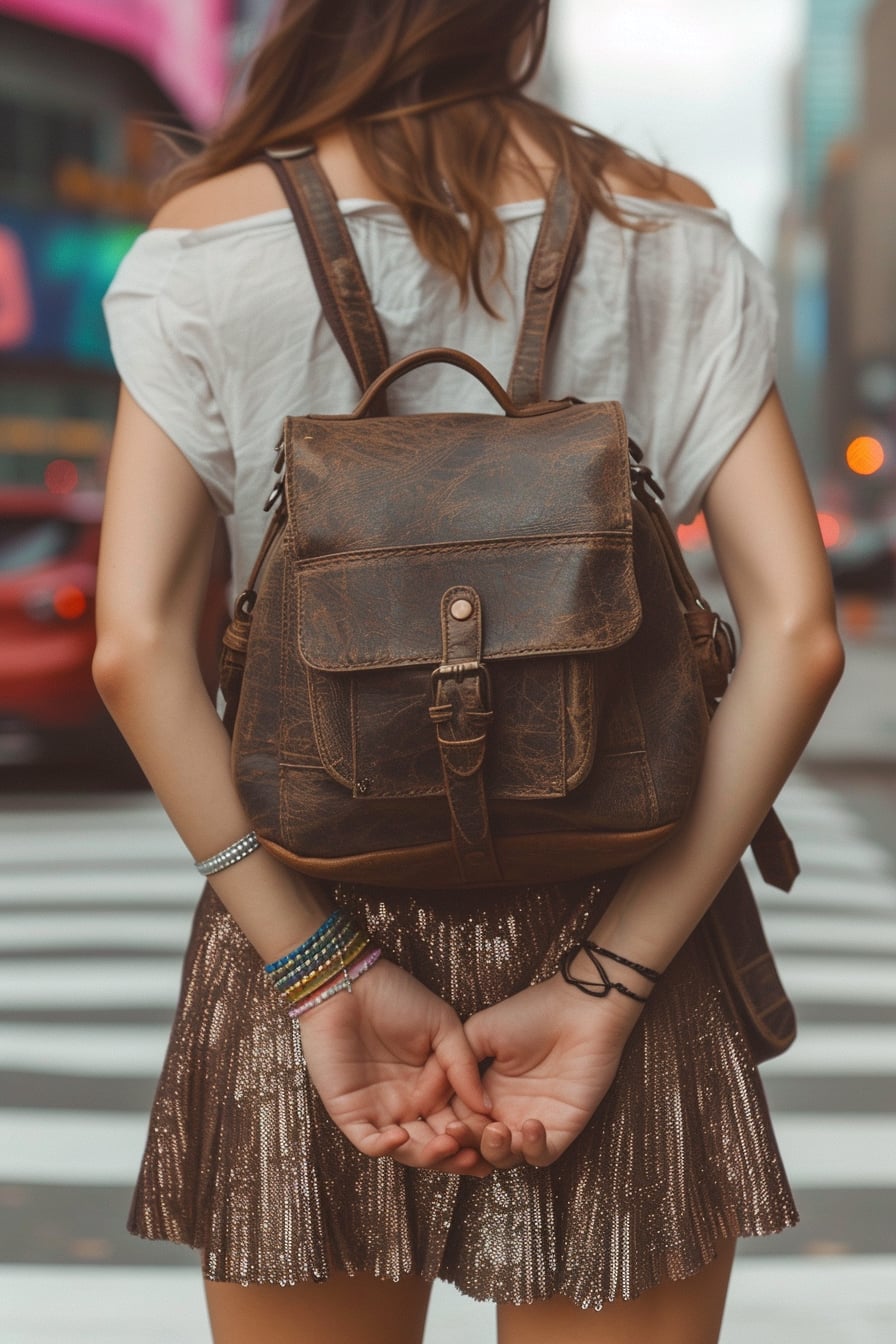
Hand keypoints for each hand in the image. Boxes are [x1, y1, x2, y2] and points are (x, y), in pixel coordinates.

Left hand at [297, 958, 492, 1174]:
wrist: (348, 983)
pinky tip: (402, 1136)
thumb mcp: (443, 1026)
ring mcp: (380, 1112)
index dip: (478, 1135)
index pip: (460, 1122)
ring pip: (408, 1151)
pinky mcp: (350, 1113)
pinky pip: (369, 1142)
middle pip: (436, 1145)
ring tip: (448, 1145)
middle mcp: (409, 1105)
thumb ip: (464, 1065)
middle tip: (476, 1157)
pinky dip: (385, 1147)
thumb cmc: (395, 997)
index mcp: (433, 1088)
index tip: (500, 1139)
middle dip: (457, 1156)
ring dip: (428, 1156)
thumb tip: (486, 1106)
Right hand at [450, 974, 644, 1168]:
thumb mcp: (478, 1032)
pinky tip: (532, 1125)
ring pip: (506, 1158)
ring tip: (496, 1129)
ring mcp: (532, 1122)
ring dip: (496, 1151)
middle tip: (457, 1131)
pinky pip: (542, 1155)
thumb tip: (424, 1096)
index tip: (434, 1121)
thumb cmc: (531, 1013)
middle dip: (464, 1144)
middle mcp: (506, 1111)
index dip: (444, 1126)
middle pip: (476, 1146)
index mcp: (485, 1091)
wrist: (579, 1008)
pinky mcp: (562, 1128)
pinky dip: (533, 1149)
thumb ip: (453, 1063)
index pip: (457, 1121)